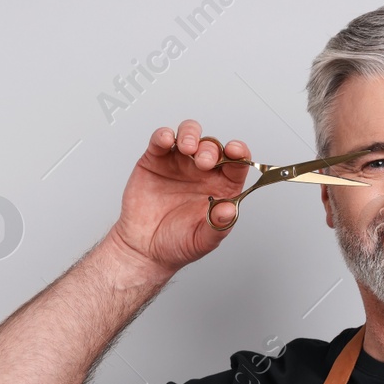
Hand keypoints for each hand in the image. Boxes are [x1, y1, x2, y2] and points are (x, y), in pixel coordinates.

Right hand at [105, 120, 251, 276]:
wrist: (144, 249)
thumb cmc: (176, 244)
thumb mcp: (202, 240)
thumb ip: (218, 226)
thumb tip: (230, 210)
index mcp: (221, 187)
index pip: (236, 164)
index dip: (239, 153)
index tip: (236, 151)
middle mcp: (202, 172)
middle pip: (213, 146)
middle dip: (210, 149)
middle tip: (204, 162)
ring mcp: (178, 163)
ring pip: (189, 134)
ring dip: (191, 135)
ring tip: (187, 147)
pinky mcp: (155, 160)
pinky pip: (161, 140)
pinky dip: (164, 135)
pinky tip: (167, 140)